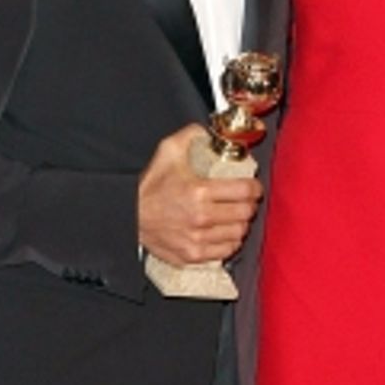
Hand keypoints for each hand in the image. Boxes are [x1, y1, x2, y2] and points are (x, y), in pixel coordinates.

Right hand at [138, 125, 261, 266]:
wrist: (129, 216)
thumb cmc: (148, 187)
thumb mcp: (167, 151)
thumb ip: (191, 135)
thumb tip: (208, 130)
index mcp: (199, 191)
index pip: (244, 191)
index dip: (255, 188)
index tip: (254, 187)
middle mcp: (201, 217)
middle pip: (245, 213)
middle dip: (249, 205)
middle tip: (245, 201)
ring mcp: (198, 238)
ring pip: (238, 233)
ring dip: (240, 224)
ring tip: (235, 217)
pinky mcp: (193, 254)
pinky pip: (225, 251)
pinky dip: (229, 242)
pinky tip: (224, 233)